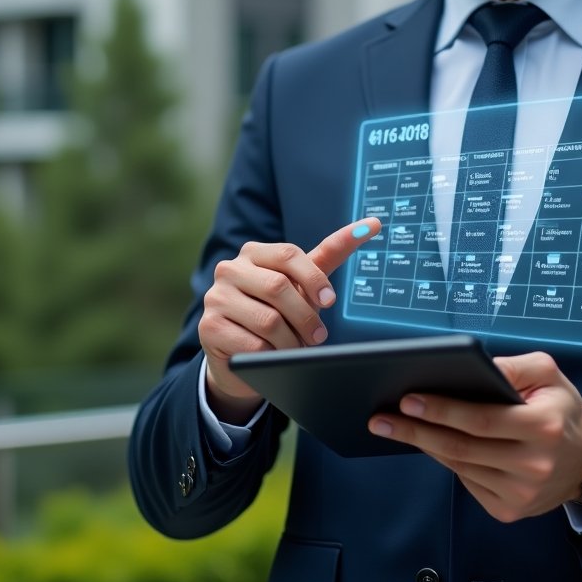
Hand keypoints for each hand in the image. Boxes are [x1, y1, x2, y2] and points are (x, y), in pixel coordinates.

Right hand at [199, 218, 380, 422]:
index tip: (330, 302)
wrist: (242, 356)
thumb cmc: (278, 311)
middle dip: (306, 317)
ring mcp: (216, 297)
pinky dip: (271, 355)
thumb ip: (332, 252)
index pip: (288, 255)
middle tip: (318, 337)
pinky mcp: (208, 327)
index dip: (314, 280)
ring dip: (292, 341)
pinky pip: (252, 344)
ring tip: (298, 349)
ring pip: (268, 320)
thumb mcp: (303, 283)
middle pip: (279, 288)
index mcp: (254, 252)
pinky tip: (273, 357)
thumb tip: (372, 223)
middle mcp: (230, 269)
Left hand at [368, 351, 581, 522]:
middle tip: (382, 417)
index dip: (441, 410)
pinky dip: (446, 461)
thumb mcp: (547, 373)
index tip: (408, 399)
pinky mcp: (509, 511)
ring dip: (425, 446)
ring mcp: (519, 494)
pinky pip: (467, 483)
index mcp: (541, 427)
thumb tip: (472, 366)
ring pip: (460, 466)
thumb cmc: (561, 408)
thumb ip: (512, 366)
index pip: (481, 419)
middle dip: (416, 431)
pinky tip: (429, 445)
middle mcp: (532, 465)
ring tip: (395, 427)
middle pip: (461, 447)